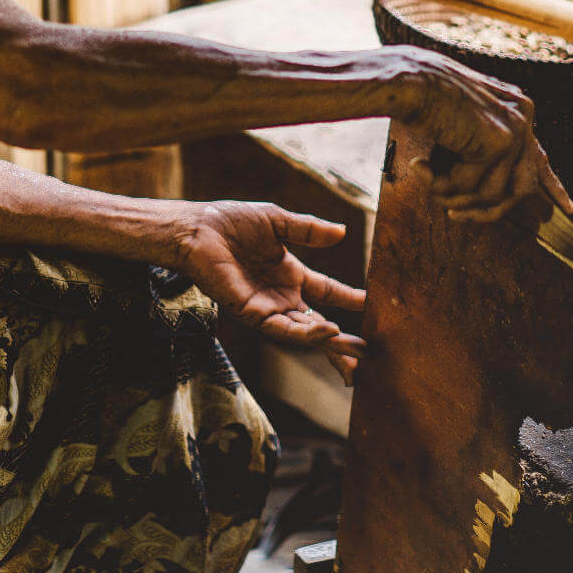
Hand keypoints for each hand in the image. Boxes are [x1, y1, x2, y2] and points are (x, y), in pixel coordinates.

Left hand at [172, 200, 366, 384]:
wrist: (200, 228)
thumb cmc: (232, 221)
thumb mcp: (278, 221)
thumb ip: (309, 230)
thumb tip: (343, 231)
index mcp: (290, 274)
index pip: (326, 291)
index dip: (349, 298)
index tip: (373, 304)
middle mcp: (281, 296)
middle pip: (318, 323)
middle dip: (342, 340)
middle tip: (369, 351)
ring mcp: (267, 307)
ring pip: (304, 332)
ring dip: (330, 341)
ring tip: (354, 348)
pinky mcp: (251, 313)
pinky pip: (282, 329)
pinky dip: (306, 333)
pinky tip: (327, 330)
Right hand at [386, 46, 572, 221]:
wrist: (405, 79)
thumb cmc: (421, 99)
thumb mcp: (460, 123)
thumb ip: (480, 150)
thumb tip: (489, 196)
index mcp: (516, 107)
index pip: (539, 156)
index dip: (553, 186)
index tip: (569, 209)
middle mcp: (523, 115)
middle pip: (522, 188)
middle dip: (488, 210)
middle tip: (455, 215)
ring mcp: (515, 128)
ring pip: (493, 194)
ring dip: (453, 195)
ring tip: (425, 179)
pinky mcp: (498, 141)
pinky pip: (470, 187)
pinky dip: (441, 185)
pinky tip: (421, 167)